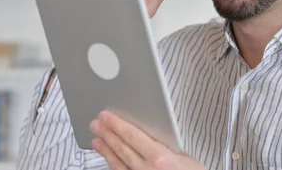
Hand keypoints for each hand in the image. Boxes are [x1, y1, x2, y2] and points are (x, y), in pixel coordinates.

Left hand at [90, 111, 205, 169]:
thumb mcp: (185, 157)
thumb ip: (167, 145)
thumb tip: (151, 133)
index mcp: (160, 158)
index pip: (133, 136)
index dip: (117, 125)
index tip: (107, 116)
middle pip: (122, 148)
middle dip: (107, 134)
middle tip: (96, 124)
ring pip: (118, 163)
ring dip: (106, 150)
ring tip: (97, 140)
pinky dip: (114, 165)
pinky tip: (109, 159)